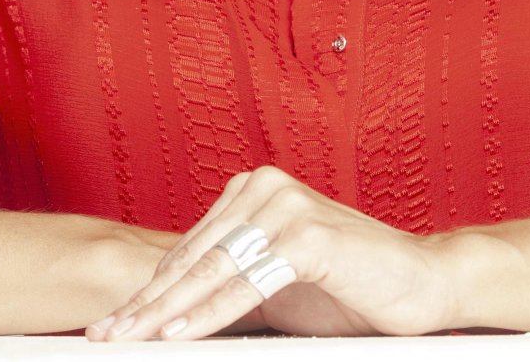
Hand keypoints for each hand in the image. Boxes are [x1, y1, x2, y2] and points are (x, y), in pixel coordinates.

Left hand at [83, 165, 459, 341]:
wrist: (425, 283)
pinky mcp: (309, 236)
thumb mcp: (277, 284)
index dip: (148, 291)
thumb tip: (169, 315)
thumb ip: (230, 285)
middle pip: (194, 259)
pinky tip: (180, 333)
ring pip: (213, 271)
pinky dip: (211, 313)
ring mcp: (287, 208)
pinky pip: (248, 284)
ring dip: (167, 312)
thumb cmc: (352, 287)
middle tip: (105, 335)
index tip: (113, 323)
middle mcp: (265, 189)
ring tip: (131, 339)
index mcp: (253, 191)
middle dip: (145, 303)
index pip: (190, 249)